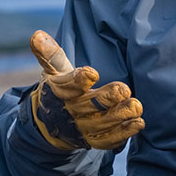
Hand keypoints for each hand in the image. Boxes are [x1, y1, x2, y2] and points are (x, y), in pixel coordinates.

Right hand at [28, 30, 144, 150]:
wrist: (51, 122)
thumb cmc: (59, 88)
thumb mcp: (54, 70)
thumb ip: (50, 54)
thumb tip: (37, 35)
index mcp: (59, 92)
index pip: (68, 86)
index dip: (79, 80)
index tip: (92, 73)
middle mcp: (70, 111)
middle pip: (88, 105)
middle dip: (106, 98)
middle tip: (124, 89)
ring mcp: (82, 128)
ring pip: (101, 124)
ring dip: (119, 116)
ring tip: (136, 106)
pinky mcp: (94, 140)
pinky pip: (108, 140)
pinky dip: (123, 133)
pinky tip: (137, 123)